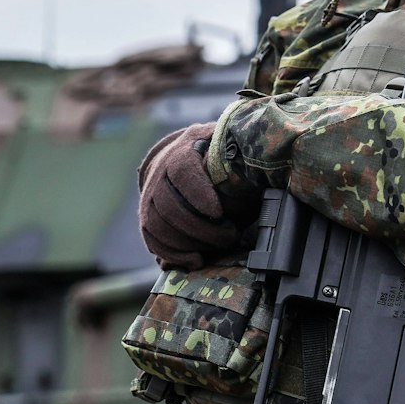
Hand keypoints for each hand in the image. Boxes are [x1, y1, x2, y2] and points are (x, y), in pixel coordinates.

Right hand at [138, 122, 261, 269]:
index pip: (181, 170)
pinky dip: (173, 255)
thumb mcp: (227, 142)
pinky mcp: (147, 218)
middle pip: (168, 204)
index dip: (198, 193)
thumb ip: (238, 151)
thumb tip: (257, 157)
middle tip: (229, 236)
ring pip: (155, 225)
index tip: (219, 213)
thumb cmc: (214, 152)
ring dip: (186, 244)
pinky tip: (196, 260)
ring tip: (216, 249)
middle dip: (199, 227)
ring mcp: (149, 197)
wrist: (181, 155)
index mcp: (182, 150)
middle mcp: (158, 173)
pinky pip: (152, 241)